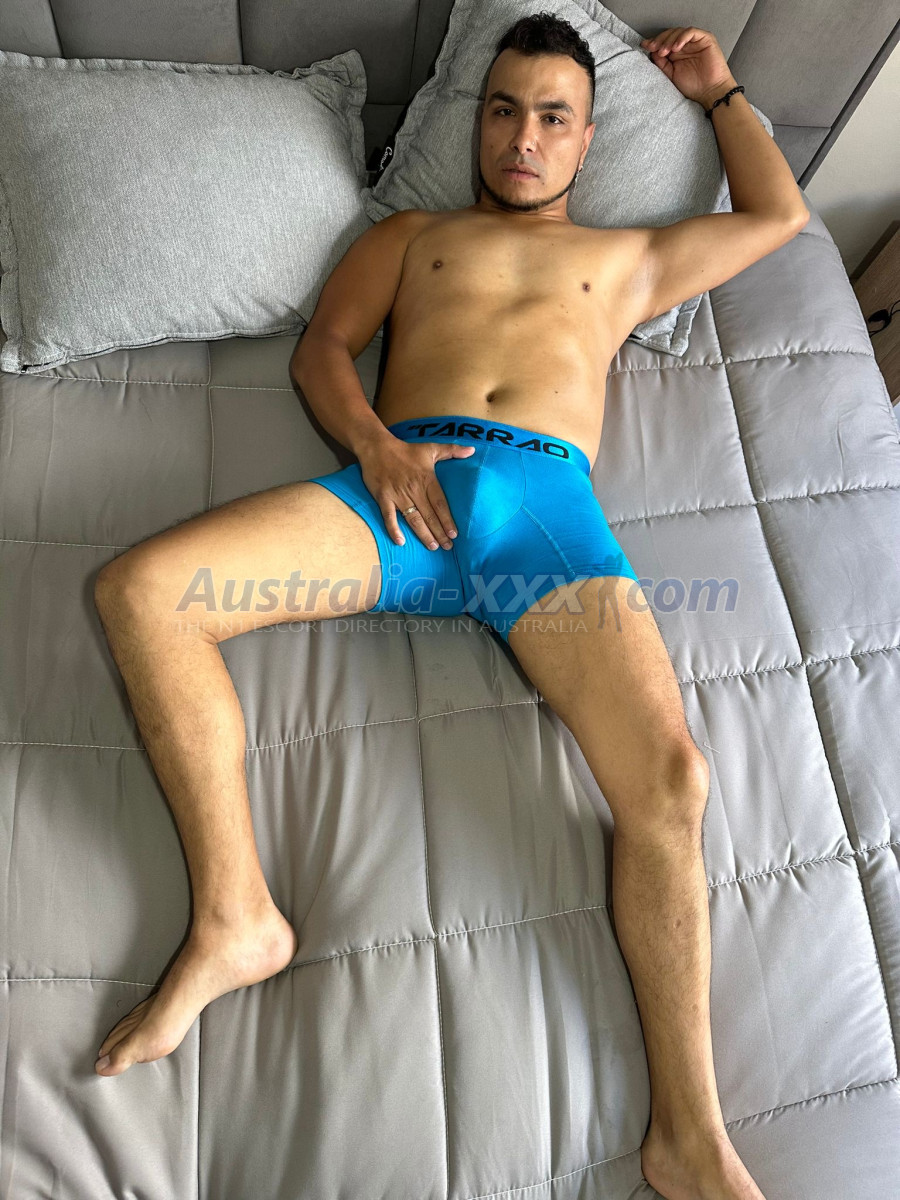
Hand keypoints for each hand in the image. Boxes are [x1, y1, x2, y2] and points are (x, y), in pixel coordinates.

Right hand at [357, 435, 475, 549]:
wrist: (377, 447)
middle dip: (439, 532)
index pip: (440, 504)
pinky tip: (400, 542)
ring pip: (413, 519)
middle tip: (448, 547)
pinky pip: (389, 517)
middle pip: (429, 515)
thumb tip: (472, 450)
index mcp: (427, 480)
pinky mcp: (383, 498)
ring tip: (433, 547)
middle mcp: (414, 490)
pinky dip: (394, 529)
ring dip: (423, 534)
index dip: (447, 520)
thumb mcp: (431, 447)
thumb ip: (452, 450)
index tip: (454, 534)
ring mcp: (398, 495)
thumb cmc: (406, 450)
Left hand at [640, 27, 734, 106]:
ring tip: (664, 51)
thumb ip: (662, 64)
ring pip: (679, 32)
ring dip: (669, 40)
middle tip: (652, 48)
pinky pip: (691, 32)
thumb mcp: (672, 74)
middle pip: (670, 35)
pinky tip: (675, 48)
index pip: (664, 42)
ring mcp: (695, 41)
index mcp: (677, 53)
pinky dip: (682, 38)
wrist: (710, 92)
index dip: (654, 42)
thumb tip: (652, 52)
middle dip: (660, 40)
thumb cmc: (694, 86)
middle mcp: (686, 45)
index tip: (645, 46)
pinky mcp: (706, 39)